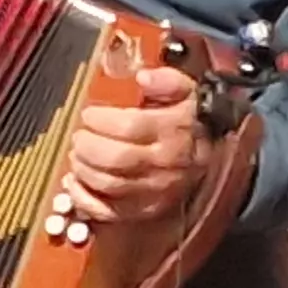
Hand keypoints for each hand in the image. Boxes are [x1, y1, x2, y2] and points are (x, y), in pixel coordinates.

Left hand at [63, 66, 218, 224]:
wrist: (212, 158)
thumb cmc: (190, 123)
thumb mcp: (187, 92)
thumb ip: (167, 80)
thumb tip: (144, 77)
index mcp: (174, 132)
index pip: (130, 127)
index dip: (102, 120)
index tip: (89, 114)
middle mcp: (166, 164)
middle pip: (115, 158)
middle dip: (87, 146)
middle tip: (79, 136)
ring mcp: (156, 191)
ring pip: (109, 184)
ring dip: (83, 169)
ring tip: (77, 155)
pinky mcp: (146, 210)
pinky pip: (108, 211)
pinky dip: (84, 199)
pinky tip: (75, 183)